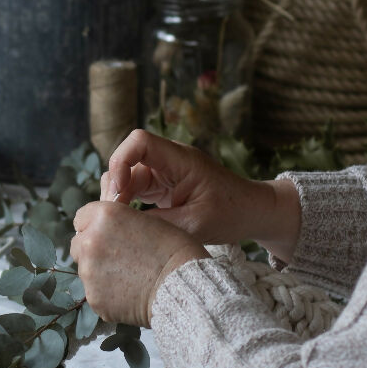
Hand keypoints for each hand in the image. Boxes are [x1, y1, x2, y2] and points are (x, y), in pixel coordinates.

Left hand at [70, 200, 208, 327]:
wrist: (182, 286)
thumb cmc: (175, 251)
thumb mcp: (148, 221)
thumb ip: (120, 223)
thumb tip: (107, 232)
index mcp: (104, 216)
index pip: (81, 218)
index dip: (95, 226)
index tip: (107, 234)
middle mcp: (90, 242)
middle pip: (78, 245)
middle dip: (93, 250)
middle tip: (119, 258)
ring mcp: (89, 272)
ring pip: (86, 270)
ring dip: (100, 272)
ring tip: (129, 278)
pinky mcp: (94, 298)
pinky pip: (96, 293)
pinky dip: (108, 294)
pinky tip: (130, 293)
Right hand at [102, 130, 300, 264]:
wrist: (251, 213)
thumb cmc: (230, 214)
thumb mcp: (192, 225)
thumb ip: (156, 224)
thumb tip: (120, 226)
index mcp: (180, 159)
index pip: (139, 141)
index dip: (121, 161)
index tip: (119, 193)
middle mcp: (169, 160)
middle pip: (127, 161)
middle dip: (115, 188)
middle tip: (115, 219)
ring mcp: (164, 172)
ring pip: (127, 178)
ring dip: (119, 199)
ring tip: (121, 225)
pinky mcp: (162, 186)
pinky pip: (135, 190)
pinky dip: (127, 206)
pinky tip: (129, 225)